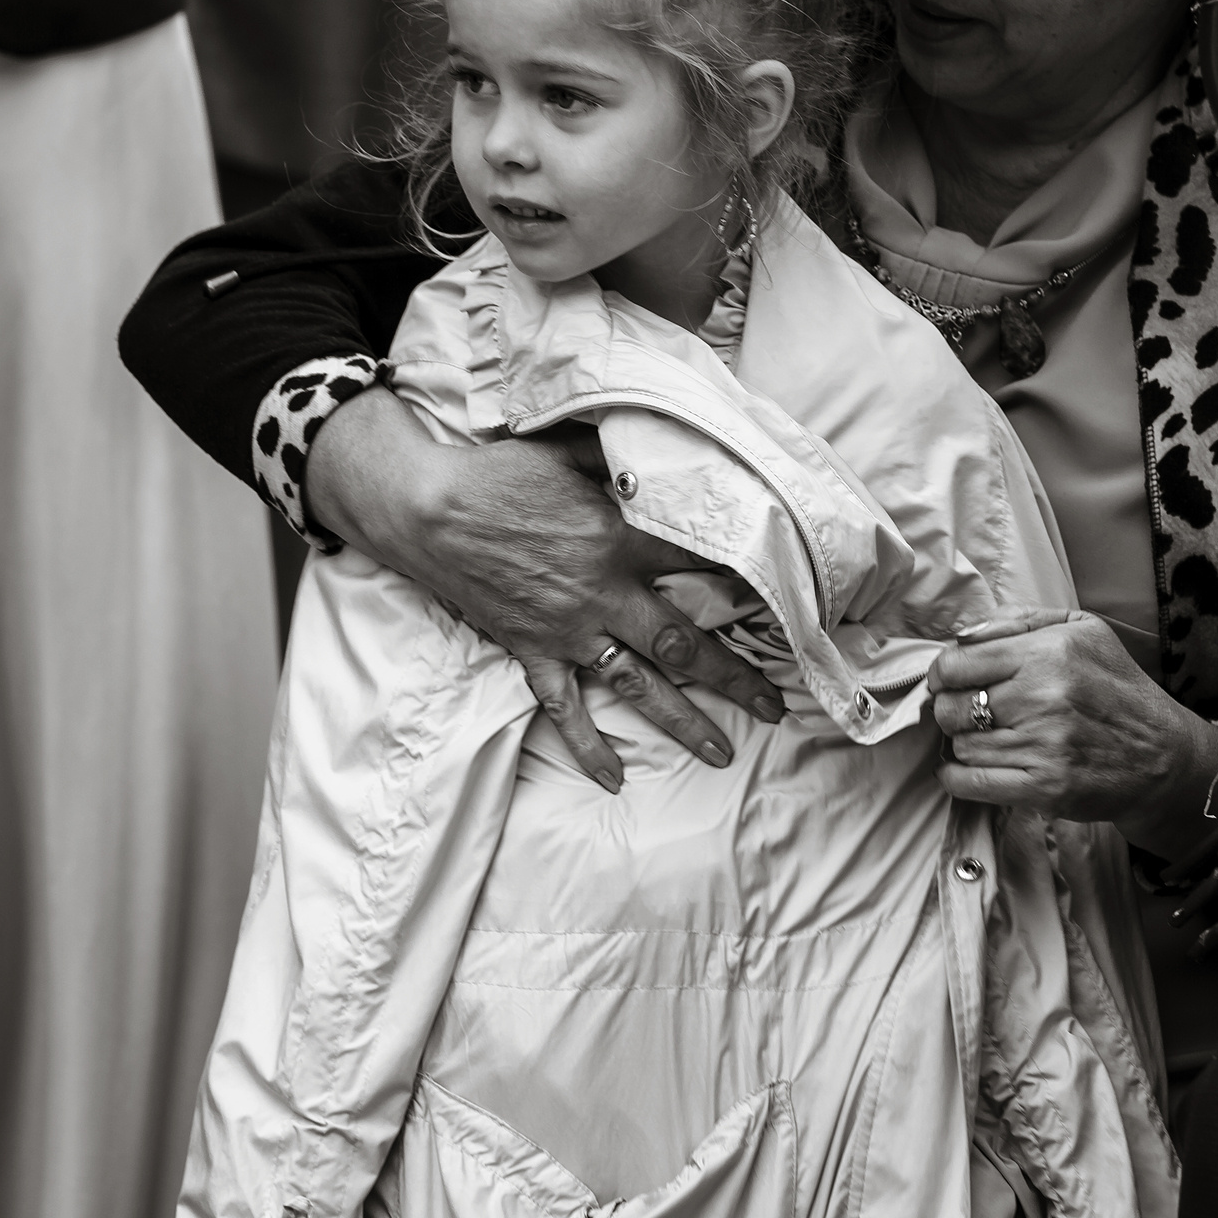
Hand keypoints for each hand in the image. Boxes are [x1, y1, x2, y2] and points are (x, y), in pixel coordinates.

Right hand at [307, 388, 787, 791]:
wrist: (428, 511)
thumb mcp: (567, 448)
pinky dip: (589, 744)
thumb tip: (661, 442)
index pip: (701, 562)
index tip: (789, 601)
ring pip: (638, 686)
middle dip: (736, 680)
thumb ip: (619, 454)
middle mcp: (605, 594)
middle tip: (775, 708)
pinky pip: (565, 708)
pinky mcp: (534, 652)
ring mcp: (570, 631)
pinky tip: (615, 776)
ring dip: (683, 721)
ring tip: (721, 752)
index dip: (749, 580)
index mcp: (620, 539)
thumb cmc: (498, 473)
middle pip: (684, 645)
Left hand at [926, 607, 1217, 857]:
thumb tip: (963, 634)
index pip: (958, 663)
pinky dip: (956, 778)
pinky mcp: (1044, 788)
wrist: (1162, 755)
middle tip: (969, 711)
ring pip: (962, 746)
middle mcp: (1042, 698)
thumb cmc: (1117, 687)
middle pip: (952, 707)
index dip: (944, 673)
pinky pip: (971, 784)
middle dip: (952, 709)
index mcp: (1048, 653)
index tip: (950, 681)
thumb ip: (1020, 620)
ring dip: (966, 743)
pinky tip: (963, 769)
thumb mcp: (1083, 629)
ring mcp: (1042, 747)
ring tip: (987, 737)